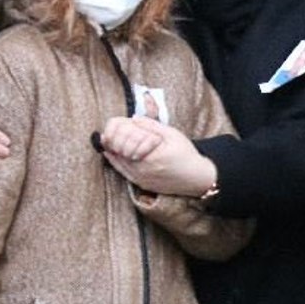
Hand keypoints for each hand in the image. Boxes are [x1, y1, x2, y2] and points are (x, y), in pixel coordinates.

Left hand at [100, 117, 215, 197]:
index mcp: (150, 157)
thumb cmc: (186, 155)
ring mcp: (141, 179)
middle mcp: (143, 170)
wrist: (197, 178)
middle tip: (108, 132)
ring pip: (119, 164)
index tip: (118, 125)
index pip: (126, 142)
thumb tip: (133, 118)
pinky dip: (115, 162)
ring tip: (107, 141)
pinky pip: (123, 173)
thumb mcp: (173, 135)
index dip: (119, 132)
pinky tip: (111, 154)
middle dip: (113, 141)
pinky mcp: (141, 184)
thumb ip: (152, 126)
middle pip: (119, 154)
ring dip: (112, 152)